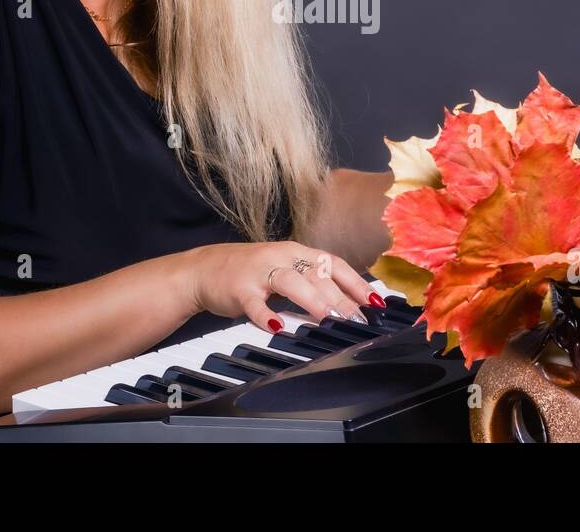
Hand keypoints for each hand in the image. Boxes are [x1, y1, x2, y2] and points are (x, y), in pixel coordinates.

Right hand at [187, 241, 382, 332]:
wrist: (203, 269)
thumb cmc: (251, 272)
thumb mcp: (285, 271)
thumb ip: (312, 284)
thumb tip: (348, 306)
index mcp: (297, 252)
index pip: (333, 264)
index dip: (356, 283)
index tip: (375, 303)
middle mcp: (282, 257)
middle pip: (317, 274)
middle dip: (340, 298)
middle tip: (358, 320)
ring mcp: (260, 271)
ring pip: (290, 281)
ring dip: (311, 299)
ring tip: (328, 318)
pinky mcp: (239, 288)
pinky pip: (254, 302)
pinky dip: (266, 315)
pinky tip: (277, 328)